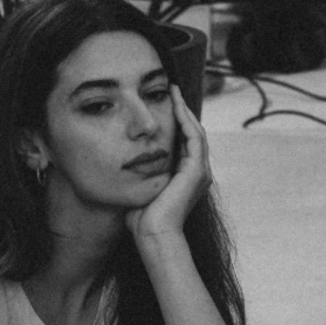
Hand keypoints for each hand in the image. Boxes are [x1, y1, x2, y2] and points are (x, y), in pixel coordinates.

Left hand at [126, 86, 211, 241]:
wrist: (153, 234)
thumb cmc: (142, 218)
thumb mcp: (143, 187)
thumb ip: (140, 173)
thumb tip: (125, 161)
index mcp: (187, 177)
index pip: (184, 141)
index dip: (176, 121)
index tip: (164, 103)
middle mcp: (198, 172)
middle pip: (192, 132)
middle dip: (182, 110)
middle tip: (172, 89)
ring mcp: (200, 172)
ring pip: (195, 131)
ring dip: (185, 110)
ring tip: (174, 91)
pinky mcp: (197, 171)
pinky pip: (194, 137)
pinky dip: (186, 120)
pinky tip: (176, 106)